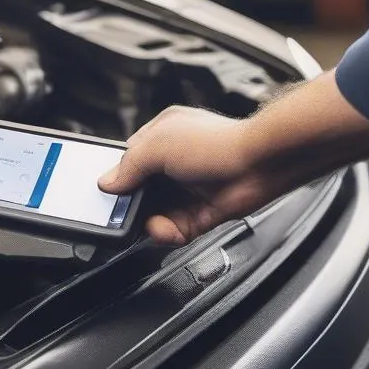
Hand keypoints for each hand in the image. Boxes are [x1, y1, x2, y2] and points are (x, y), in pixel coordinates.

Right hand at [98, 106, 274, 246]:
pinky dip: (169, 233)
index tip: (110, 194)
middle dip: (133, 205)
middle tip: (127, 214)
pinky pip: (176, 229)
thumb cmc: (217, 142)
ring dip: (151, 223)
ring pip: (157, 213)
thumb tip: (107, 182)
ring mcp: (188, 188)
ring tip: (151, 224)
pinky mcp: (202, 212)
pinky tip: (167, 231)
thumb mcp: (159, 145)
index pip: (129, 160)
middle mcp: (174, 161)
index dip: (119, 178)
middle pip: (142, 191)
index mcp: (162, 136)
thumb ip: (129, 165)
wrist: (260, 164)